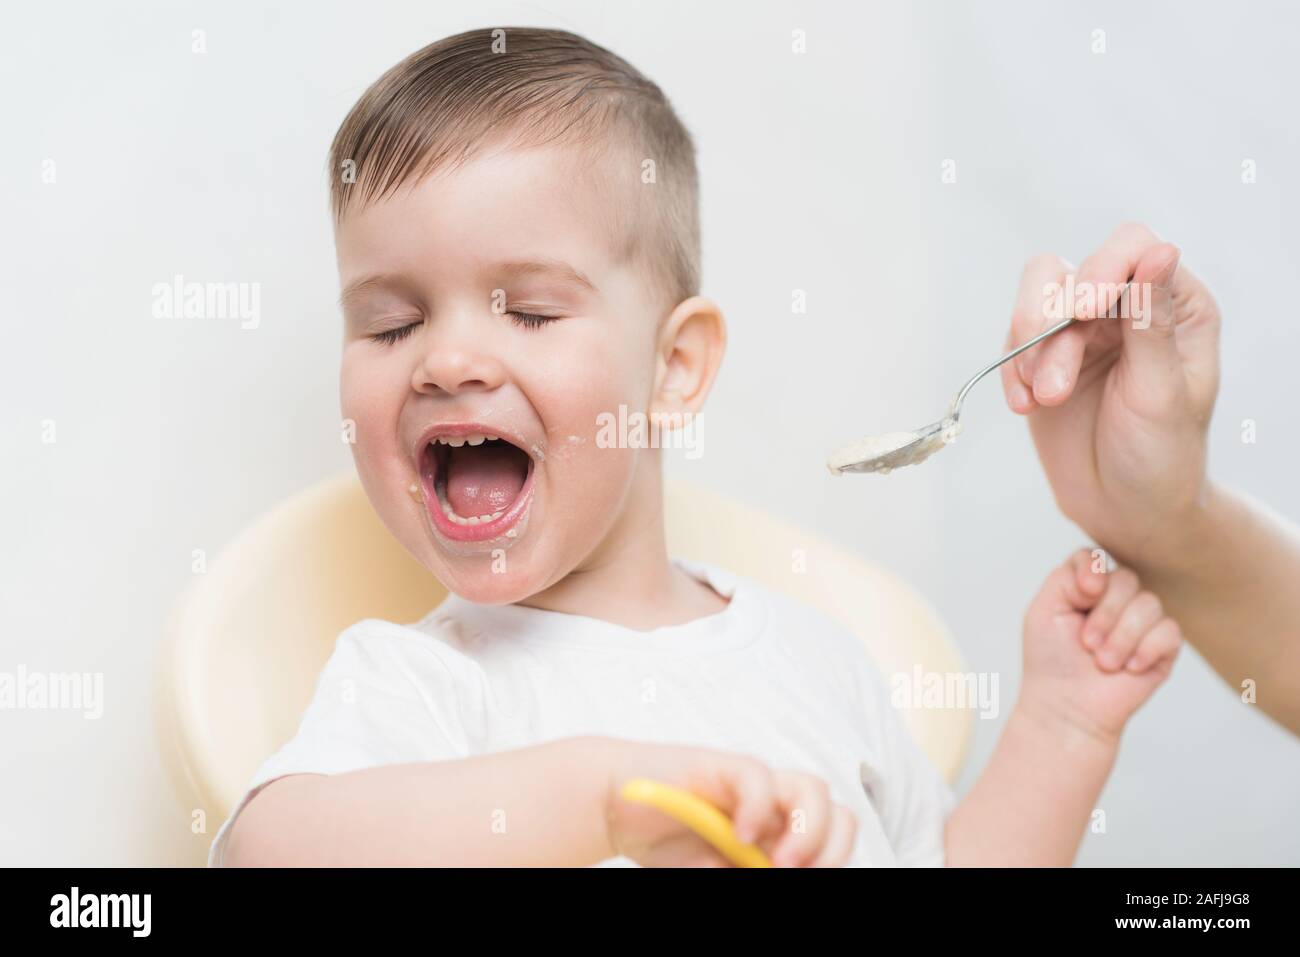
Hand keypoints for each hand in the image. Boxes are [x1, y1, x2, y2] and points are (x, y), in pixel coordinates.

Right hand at [596, 738, 857, 866]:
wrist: (616, 807)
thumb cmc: (665, 842)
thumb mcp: (709, 874)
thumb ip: (742, 875)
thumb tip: (771, 873)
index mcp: (780, 836)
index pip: (831, 846)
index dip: (830, 864)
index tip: (802, 884)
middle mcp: (776, 808)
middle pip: (839, 817)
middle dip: (831, 851)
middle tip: (798, 873)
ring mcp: (753, 785)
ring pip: (813, 790)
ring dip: (808, 832)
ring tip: (781, 862)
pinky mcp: (724, 765)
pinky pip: (759, 779)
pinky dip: (758, 810)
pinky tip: (740, 835)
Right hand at [1001, 224, 1221, 566]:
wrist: (1123, 509)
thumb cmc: (1161, 456)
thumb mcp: (1161, 392)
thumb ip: (1151, 322)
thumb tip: (1159, 251)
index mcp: (1175, 305)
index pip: (1133, 248)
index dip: (1103, 267)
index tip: (1083, 309)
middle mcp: (1126, 307)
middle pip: (1071, 271)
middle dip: (1053, 326)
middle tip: (1054, 384)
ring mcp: (1081, 332)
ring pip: (1035, 299)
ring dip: (1030, 350)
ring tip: (1044, 399)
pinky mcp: (1043, 358)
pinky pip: (1011, 342)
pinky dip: (1012, 373)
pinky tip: (1026, 408)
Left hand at [1020, 549, 1182, 744]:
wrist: (1067, 705)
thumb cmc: (1051, 661)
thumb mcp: (1044, 610)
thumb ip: (1066, 577)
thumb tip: (1101, 574)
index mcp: (1087, 587)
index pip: (1096, 558)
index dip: (1092, 573)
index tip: (1082, 597)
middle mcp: (1116, 599)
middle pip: (1126, 579)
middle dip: (1105, 615)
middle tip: (1086, 644)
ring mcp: (1142, 622)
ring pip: (1148, 604)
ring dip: (1121, 638)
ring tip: (1103, 662)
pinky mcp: (1163, 647)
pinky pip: (1169, 632)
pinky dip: (1145, 650)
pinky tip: (1129, 668)